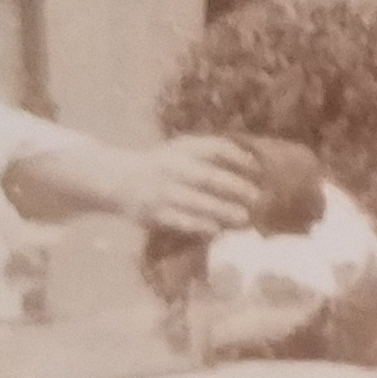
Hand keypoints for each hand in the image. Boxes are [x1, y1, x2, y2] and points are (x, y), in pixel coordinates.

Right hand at [125, 135, 263, 238]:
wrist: (119, 180)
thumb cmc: (163, 164)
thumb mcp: (182, 148)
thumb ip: (212, 149)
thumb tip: (249, 158)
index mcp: (181, 150)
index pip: (213, 148)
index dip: (236, 156)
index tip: (257, 167)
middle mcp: (172, 168)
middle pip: (206, 177)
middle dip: (233, 186)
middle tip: (257, 196)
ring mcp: (163, 192)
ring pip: (195, 202)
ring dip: (221, 210)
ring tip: (243, 218)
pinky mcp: (155, 213)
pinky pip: (180, 221)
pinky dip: (199, 225)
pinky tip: (217, 229)